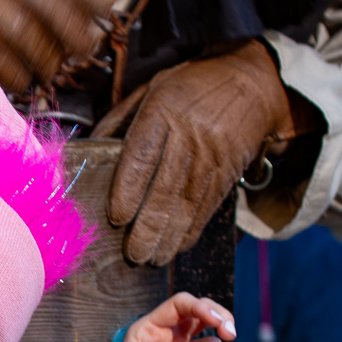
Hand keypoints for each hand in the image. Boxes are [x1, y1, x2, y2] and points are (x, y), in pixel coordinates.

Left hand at [93, 39, 309, 265]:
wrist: (252, 82)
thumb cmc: (190, 87)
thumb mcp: (151, 88)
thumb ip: (119, 118)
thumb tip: (89, 150)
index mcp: (163, 111)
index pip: (142, 156)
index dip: (129, 190)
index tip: (116, 218)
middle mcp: (190, 135)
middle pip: (166, 189)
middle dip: (149, 227)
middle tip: (133, 255)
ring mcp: (213, 155)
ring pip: (188, 204)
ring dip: (169, 237)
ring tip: (151, 259)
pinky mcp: (229, 171)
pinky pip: (208, 207)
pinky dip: (191, 231)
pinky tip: (176, 248)